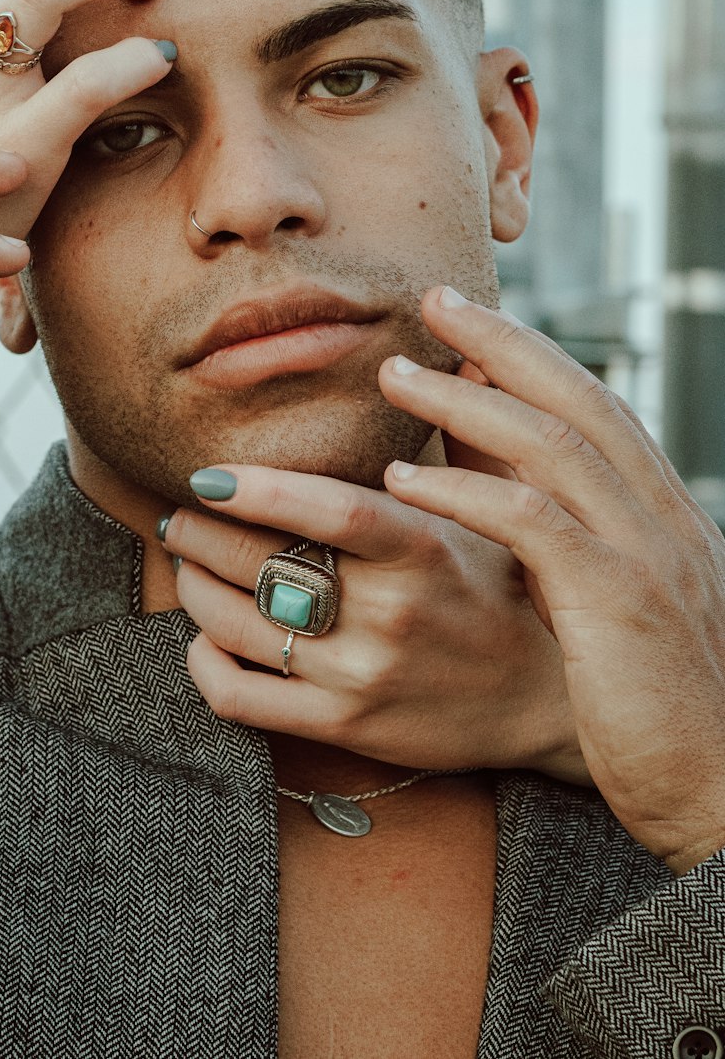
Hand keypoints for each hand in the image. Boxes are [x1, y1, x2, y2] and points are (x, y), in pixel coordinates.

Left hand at [158, 462, 591, 785]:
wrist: (543, 703)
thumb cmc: (506, 586)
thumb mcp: (495, 511)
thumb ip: (459, 443)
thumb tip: (461, 360)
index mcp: (423, 549)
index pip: (329, 510)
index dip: (257, 488)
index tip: (206, 474)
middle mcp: (390, 614)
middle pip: (259, 564)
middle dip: (199, 533)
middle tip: (181, 512)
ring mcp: (362, 675)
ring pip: (235, 628)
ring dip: (193, 588)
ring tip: (190, 563)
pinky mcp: (344, 726)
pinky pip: (240, 699)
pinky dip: (203, 664)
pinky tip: (205, 639)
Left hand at [380, 285, 724, 874]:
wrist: (722, 787)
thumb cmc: (651, 702)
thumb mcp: (610, 596)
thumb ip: (560, 529)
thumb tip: (483, 468)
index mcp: (664, 512)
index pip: (594, 405)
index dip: (530, 352)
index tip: (466, 318)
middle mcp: (663, 517)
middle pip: (577, 400)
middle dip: (502, 343)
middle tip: (433, 303)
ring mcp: (646, 556)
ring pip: (552, 446)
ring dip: (468, 404)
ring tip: (397, 378)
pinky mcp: (618, 603)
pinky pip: (533, 525)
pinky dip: (467, 492)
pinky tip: (405, 480)